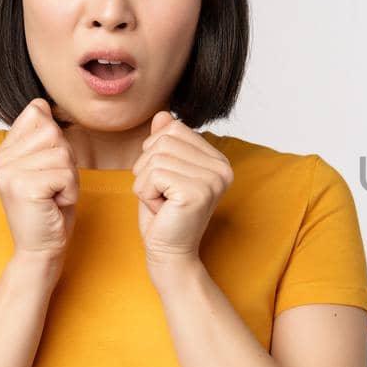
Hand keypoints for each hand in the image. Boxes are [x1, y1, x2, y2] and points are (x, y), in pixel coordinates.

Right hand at [0, 98, 78, 257]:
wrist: (42, 248)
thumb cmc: (50, 209)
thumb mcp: (47, 165)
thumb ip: (42, 135)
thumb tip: (41, 102)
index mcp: (2, 152)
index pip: (38, 114)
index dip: (56, 142)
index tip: (46, 170)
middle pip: (53, 132)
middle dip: (66, 161)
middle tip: (53, 187)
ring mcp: (7, 173)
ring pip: (62, 153)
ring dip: (69, 178)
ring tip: (53, 196)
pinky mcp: (22, 186)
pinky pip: (65, 173)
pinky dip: (69, 190)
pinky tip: (54, 205)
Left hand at [133, 111, 232, 264]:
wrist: (170, 252)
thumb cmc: (164, 215)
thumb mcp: (161, 172)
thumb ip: (165, 143)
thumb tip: (163, 114)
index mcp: (217, 159)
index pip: (174, 129)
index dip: (156, 153)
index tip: (166, 182)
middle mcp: (221, 167)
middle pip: (162, 141)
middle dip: (147, 168)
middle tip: (162, 195)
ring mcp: (212, 179)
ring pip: (154, 158)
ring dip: (145, 183)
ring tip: (162, 203)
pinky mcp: (197, 191)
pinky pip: (152, 175)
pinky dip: (146, 194)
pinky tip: (162, 209)